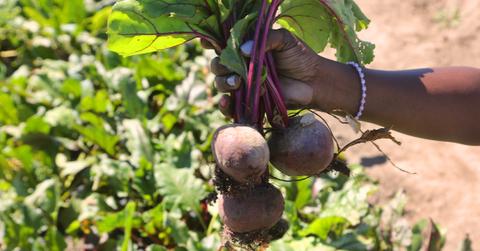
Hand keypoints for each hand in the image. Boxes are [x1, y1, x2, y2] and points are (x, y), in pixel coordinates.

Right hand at [202, 29, 355, 116]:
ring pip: (221, 84)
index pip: (223, 44)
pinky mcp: (249, 103)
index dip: (212, 43)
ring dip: (223, 83)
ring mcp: (244, 85)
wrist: (314, 82)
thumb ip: (266, 39)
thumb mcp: (285, 40)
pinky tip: (227, 102)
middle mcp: (241, 66)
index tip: (208, 44)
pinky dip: (225, 106)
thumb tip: (242, 50)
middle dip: (220, 67)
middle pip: (218, 65)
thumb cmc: (301, 58)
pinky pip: (231, 107)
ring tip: (236, 83)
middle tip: (232, 69)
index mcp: (246, 48)